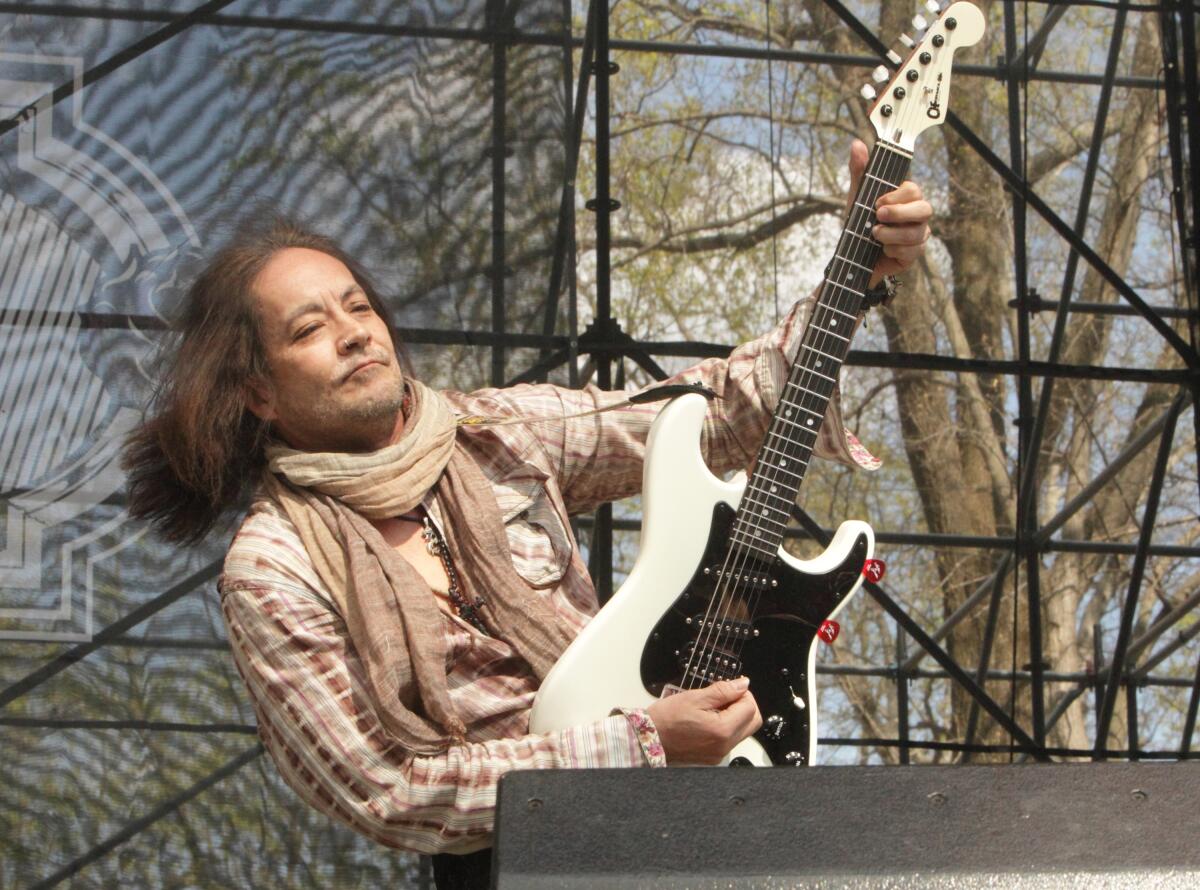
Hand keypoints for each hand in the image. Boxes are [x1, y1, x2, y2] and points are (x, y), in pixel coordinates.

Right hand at [646, 677, 762, 764]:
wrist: (647, 740)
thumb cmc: (665, 719)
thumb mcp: (695, 697)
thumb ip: (723, 691)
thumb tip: (743, 684)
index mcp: (722, 730)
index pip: (750, 708)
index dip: (743, 693)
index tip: (730, 688)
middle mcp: (724, 746)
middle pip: (753, 722)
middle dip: (744, 705)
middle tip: (725, 696)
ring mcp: (719, 754)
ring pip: (743, 731)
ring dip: (736, 716)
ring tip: (713, 707)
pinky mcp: (713, 758)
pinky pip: (730, 739)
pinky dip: (726, 726)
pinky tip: (709, 718)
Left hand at [846, 138, 931, 286]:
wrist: (853, 255)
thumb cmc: (859, 222)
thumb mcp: (857, 196)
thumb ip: (860, 171)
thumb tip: (857, 144)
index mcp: (906, 198)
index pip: (914, 190)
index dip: (898, 196)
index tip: (878, 202)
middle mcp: (917, 215)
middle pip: (925, 209)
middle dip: (900, 213)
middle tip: (878, 216)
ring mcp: (918, 234)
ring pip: (918, 233)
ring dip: (892, 234)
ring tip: (874, 235)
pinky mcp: (914, 253)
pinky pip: (914, 251)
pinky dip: (895, 250)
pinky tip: (883, 249)